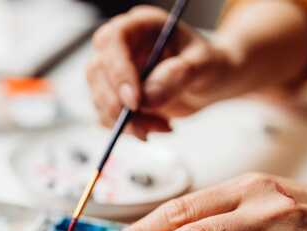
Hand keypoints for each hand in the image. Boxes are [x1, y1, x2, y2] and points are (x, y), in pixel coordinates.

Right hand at [87, 5, 239, 138]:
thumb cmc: (209, 63)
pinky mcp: (114, 95)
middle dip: (117, 105)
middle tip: (143, 126)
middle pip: (97, 71)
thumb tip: (148, 97)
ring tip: (162, 126)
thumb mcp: (205, 65)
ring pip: (100, 98)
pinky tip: (158, 126)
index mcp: (141, 25)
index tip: (135, 102)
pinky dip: (130, 129)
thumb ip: (178, 77)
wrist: (209, 81)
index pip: (113, 40)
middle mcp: (121, 46)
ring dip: (127, 122)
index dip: (119, 71)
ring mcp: (113, 71)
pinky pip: (107, 116)